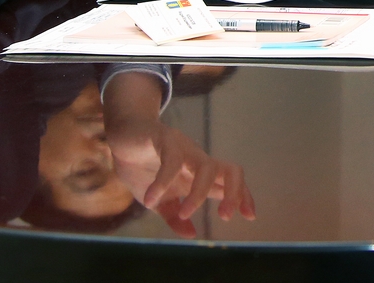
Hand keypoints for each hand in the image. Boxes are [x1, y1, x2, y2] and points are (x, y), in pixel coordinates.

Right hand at [104, 73, 254, 234]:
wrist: (122, 139)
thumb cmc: (144, 168)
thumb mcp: (159, 200)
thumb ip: (174, 216)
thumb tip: (192, 234)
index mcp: (199, 175)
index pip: (230, 183)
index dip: (243, 196)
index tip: (250, 215)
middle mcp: (197, 161)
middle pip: (230, 170)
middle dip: (233, 193)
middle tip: (225, 216)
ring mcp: (184, 149)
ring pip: (206, 167)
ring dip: (199, 194)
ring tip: (185, 214)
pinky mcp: (165, 139)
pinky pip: (171, 160)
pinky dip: (162, 182)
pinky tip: (150, 199)